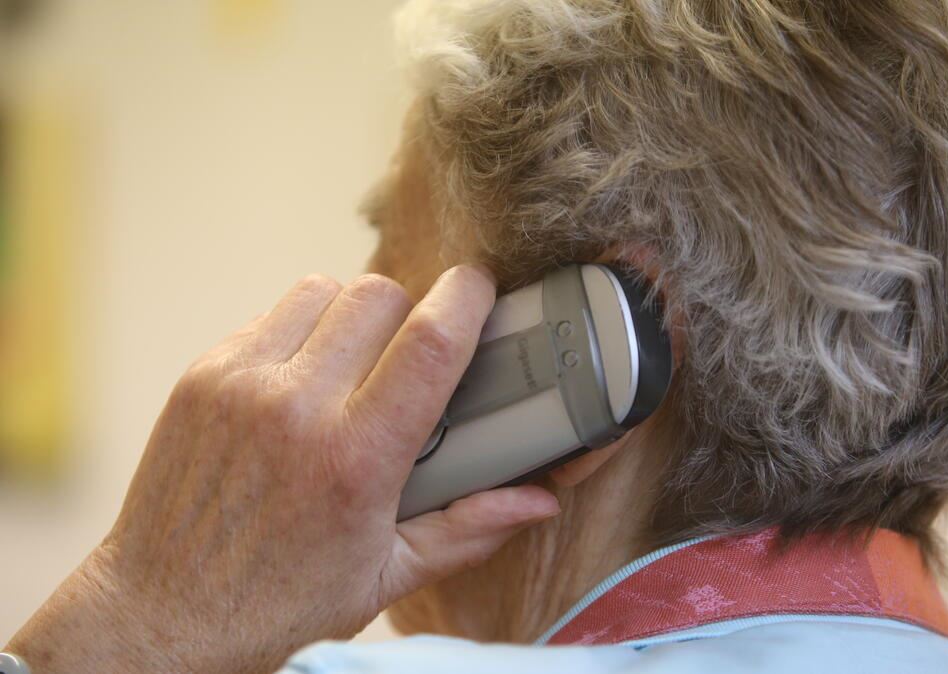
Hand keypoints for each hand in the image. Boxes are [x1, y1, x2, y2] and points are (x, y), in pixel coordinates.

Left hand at [5, 267, 560, 672]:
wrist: (164, 617)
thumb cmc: (278, 605)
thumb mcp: (387, 576)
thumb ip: (469, 529)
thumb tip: (538, 501)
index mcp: (357, 460)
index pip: (429, 342)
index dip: (467, 298)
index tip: (481, 289)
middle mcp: (296, 409)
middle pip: (379, 295)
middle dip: (411, 310)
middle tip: (414, 354)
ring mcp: (241, 385)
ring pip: (323, 290)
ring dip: (353, 313)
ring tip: (357, 362)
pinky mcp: (203, 376)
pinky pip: (271, 316)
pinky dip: (301, 331)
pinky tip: (303, 380)